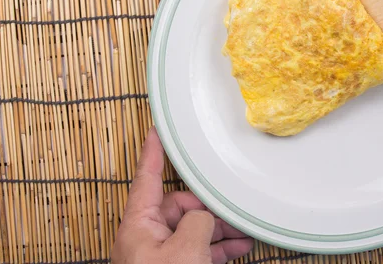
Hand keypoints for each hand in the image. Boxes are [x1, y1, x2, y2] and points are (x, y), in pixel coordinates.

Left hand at [111, 127, 253, 263]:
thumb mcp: (186, 249)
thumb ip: (198, 222)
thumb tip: (204, 218)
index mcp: (138, 224)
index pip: (146, 177)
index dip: (153, 152)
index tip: (156, 131)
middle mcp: (146, 236)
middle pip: (179, 205)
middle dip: (209, 207)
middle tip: (233, 211)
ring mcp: (159, 254)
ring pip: (192, 229)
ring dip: (219, 229)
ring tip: (244, 230)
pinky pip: (196, 249)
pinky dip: (217, 246)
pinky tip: (238, 245)